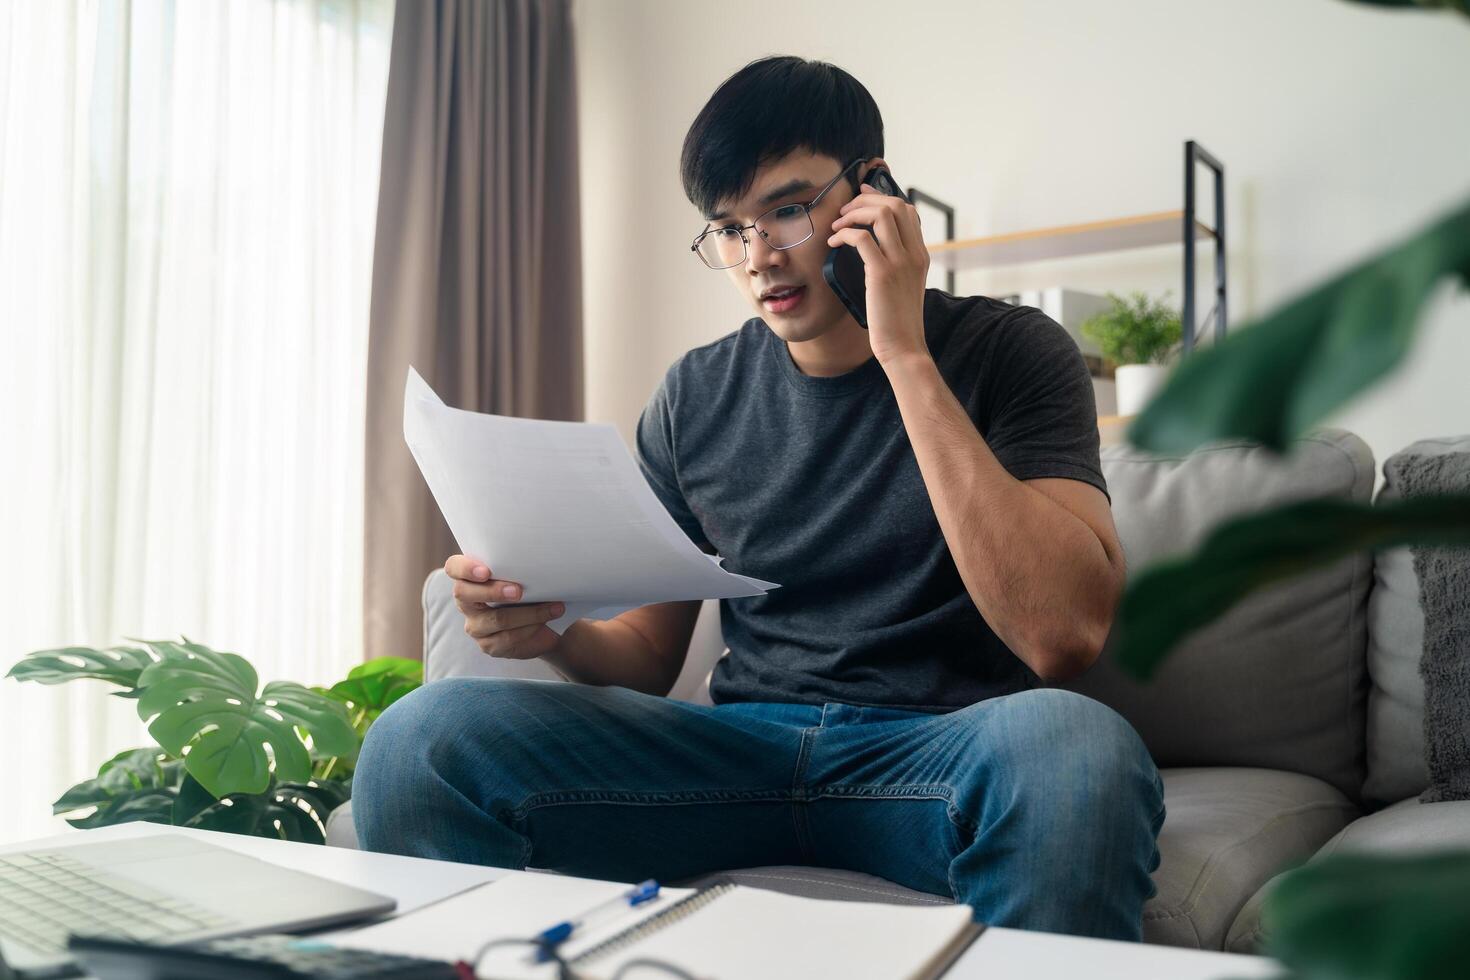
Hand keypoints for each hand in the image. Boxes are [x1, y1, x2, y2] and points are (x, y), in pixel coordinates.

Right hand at [444, 554, 565, 659]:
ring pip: (496, 619)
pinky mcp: (489, 645)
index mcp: (469, 577)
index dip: (465, 568)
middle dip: (494, 591)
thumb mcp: (524, 576)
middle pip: (465, 594)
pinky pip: (509, 638)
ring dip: (529, 613)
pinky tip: (546, 623)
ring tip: (553, 607)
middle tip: (519, 591)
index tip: (486, 571)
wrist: (544, 620)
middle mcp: (466, 601)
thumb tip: (538, 564)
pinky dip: (531, 628)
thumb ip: (519, 569)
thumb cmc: (530, 589)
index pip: (454, 567)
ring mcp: (475, 625)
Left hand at [827, 182, 930, 365]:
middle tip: (844, 212)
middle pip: (894, 205)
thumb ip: (895, 264)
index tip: (861, 196)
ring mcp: (900, 263)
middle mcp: (913, 254)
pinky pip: (862, 239)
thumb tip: (871, 247)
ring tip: (837, 225)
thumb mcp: (903, 287)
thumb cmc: (897, 321)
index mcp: (920, 255)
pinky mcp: (882, 274)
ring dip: (854, 214)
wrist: (904, 347)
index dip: (882, 197)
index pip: (908, 210)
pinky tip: (834, 244)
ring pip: (881, 215)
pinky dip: (844, 235)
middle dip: (864, 201)